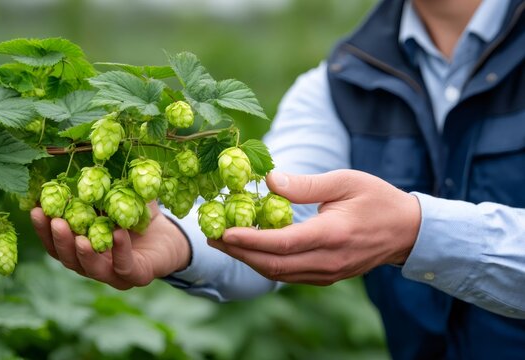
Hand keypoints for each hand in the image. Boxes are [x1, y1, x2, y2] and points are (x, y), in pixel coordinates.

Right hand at [31, 202, 190, 289]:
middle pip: (67, 259)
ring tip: (77, 235)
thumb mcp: (117, 197)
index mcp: (81, 248)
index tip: (35, 210)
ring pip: (91, 268)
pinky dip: (119, 250)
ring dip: (82, 252)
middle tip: (53, 221)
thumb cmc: (137, 215)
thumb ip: (98, 186)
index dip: (43, 229)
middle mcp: (93, 265)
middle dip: (58, 240)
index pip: (56, 242)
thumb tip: (79, 158)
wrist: (170, 234)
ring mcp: (113, 274)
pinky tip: (116, 233)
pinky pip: (124, 266)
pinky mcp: (136, 276)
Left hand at [209, 170, 420, 284]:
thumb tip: (270, 180)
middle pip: (273, 265)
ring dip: (248, 260)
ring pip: (279, 274)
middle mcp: (328, 261)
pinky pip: (290, 275)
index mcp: (332, 235)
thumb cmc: (377, 199)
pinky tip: (251, 249)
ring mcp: (328, 273)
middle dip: (239, 252)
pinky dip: (266, 263)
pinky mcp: (327, 276)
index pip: (282, 244)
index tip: (222, 231)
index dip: (249, 240)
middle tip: (211, 238)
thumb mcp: (345, 181)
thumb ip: (306, 185)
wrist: (408, 232)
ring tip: (224, 243)